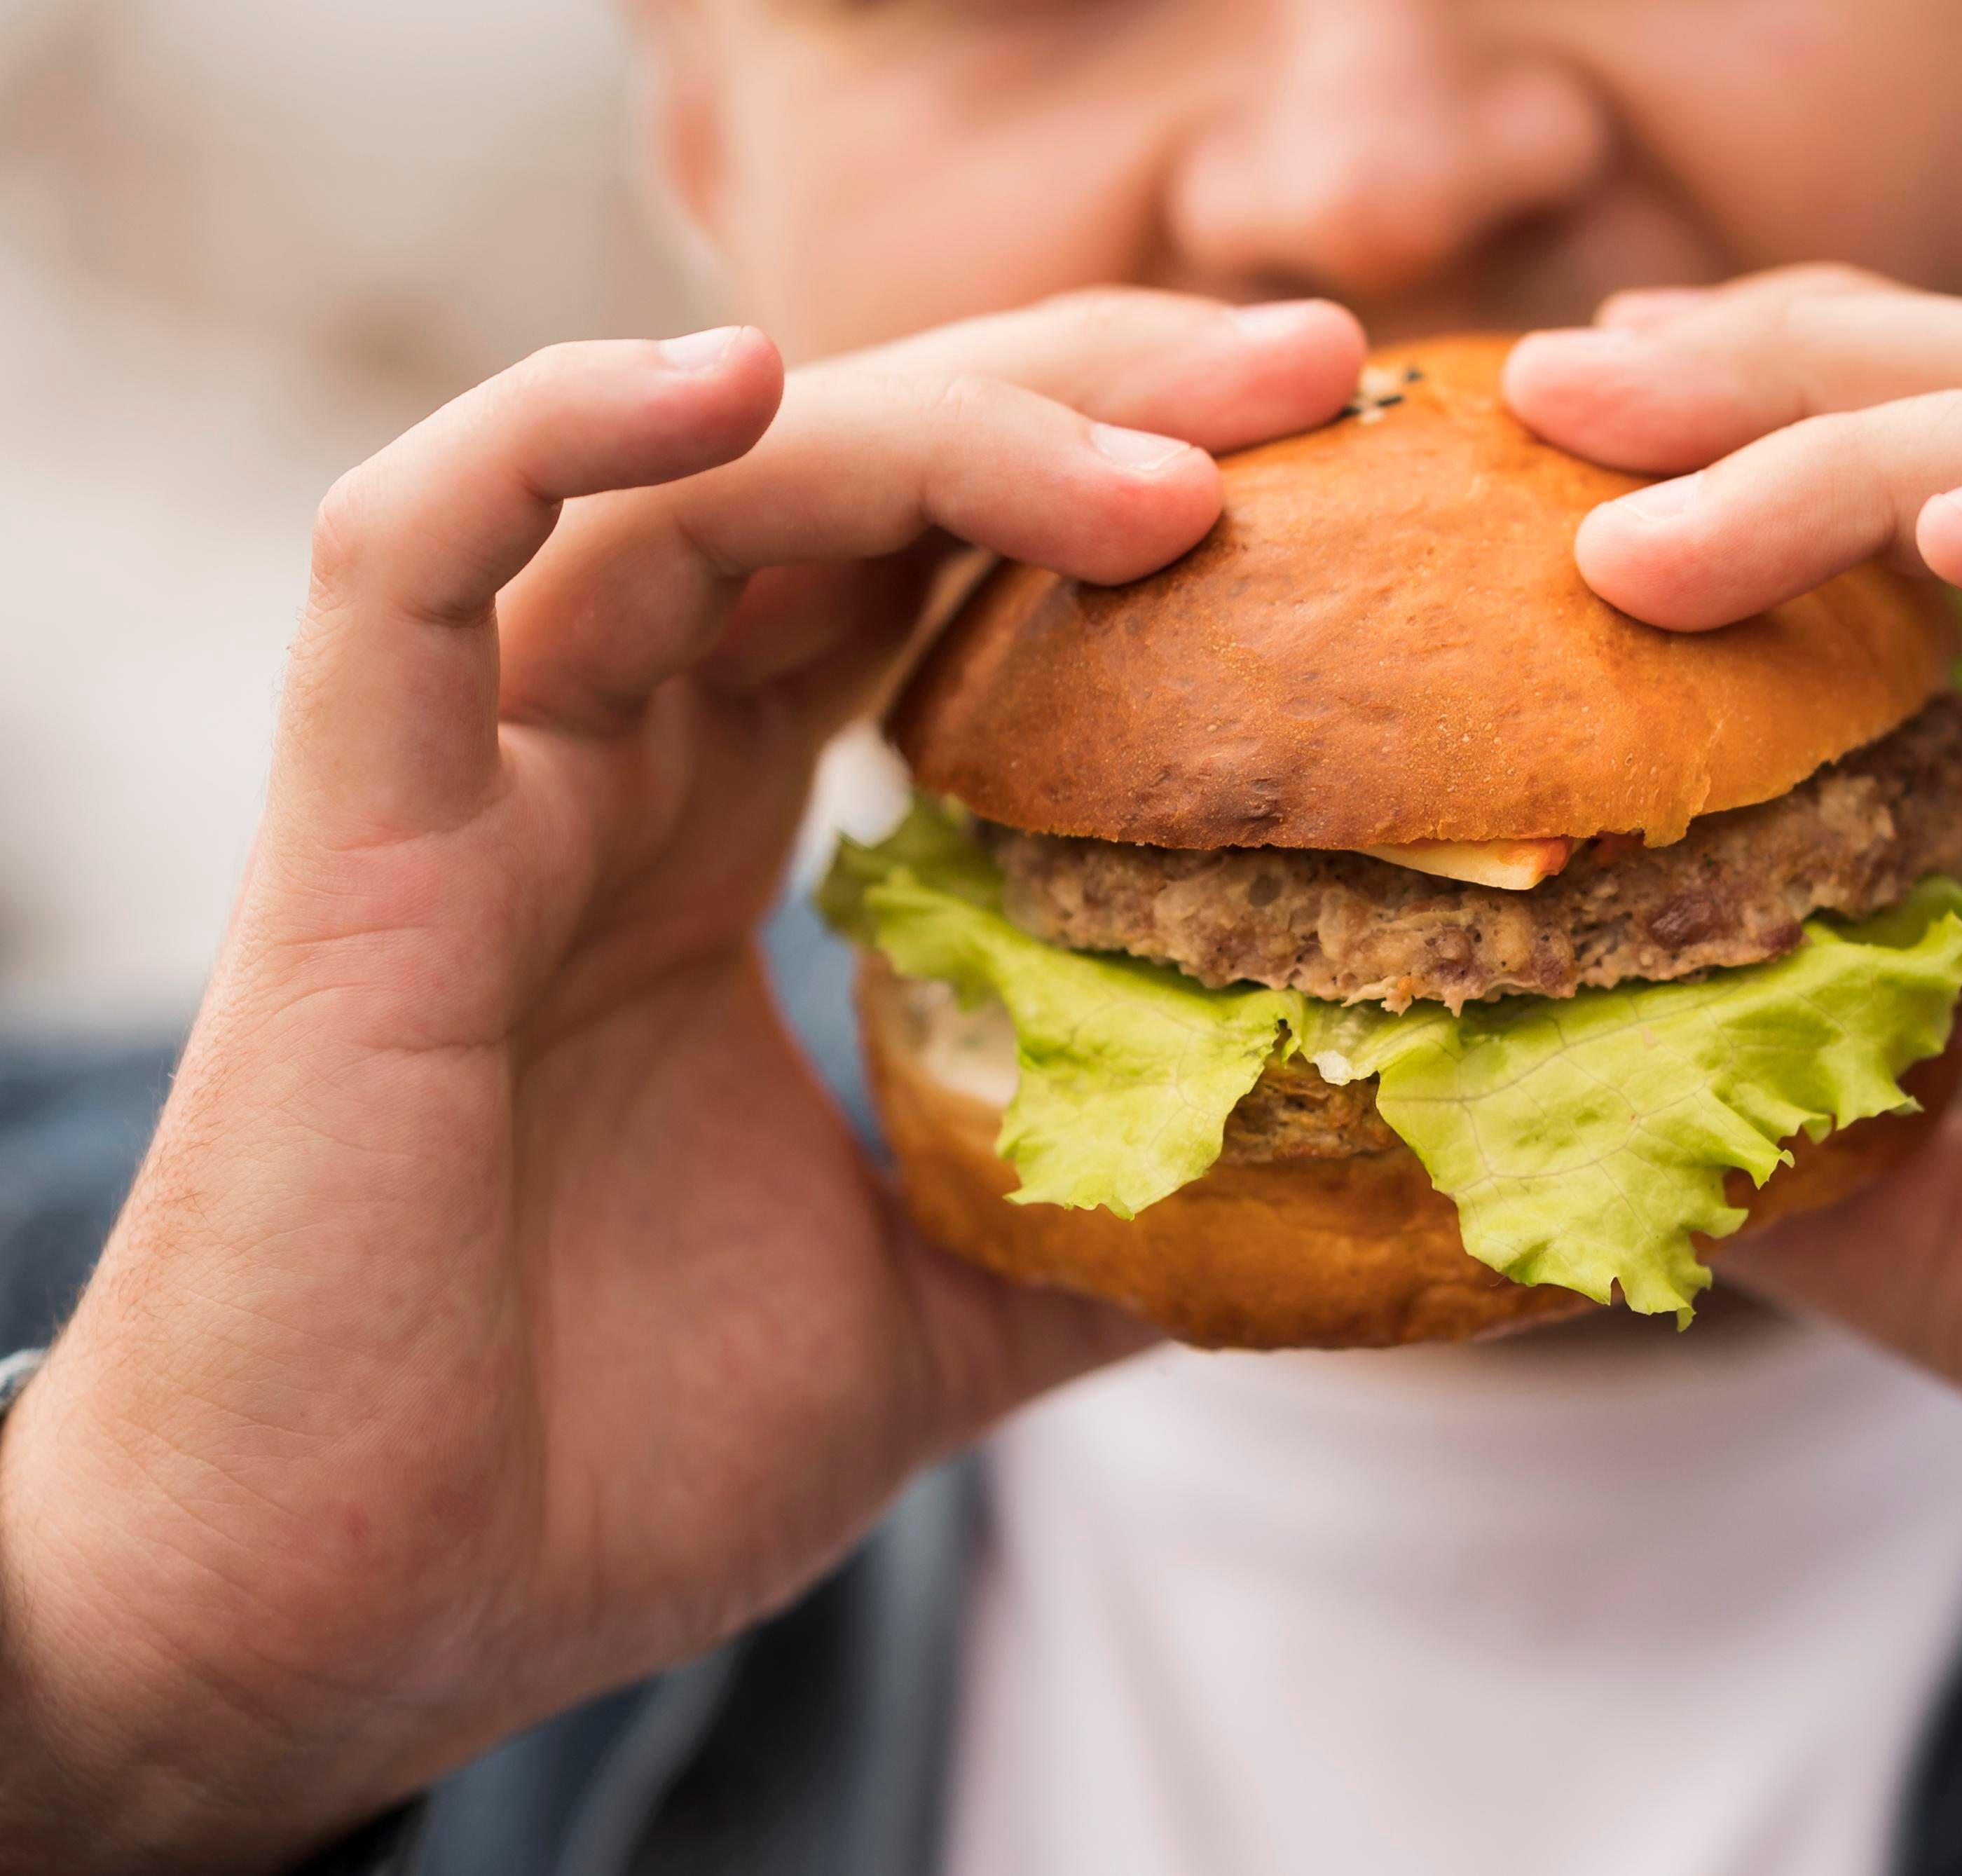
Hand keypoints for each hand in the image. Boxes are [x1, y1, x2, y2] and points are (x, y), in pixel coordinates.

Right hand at [0, 291, 1365, 1872]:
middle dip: (1078, 395)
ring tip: (1161, 457)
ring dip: (930, 430)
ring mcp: (477, 786)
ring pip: (683, 489)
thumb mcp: (927, 1319)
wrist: (353, 1629)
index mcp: (715, 839)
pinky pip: (408, 561)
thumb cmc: (595, 1469)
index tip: (1333, 457)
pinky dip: (559, 440)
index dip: (1109, 481)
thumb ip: (1089, 1222)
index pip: (924, 570)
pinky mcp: (357, 842)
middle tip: (1310, 372)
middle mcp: (605, 768)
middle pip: (843, 479)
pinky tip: (742, 388)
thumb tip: (1316, 1197)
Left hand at [1508, 270, 1961, 1873]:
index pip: (1938, 517)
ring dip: (1874, 443)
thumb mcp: (1949, 1240)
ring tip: (1658, 513)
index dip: (1748, 454)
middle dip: (1769, 384)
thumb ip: (1791, 1136)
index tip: (1549, 467)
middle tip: (1560, 392)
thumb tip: (1560, 1096)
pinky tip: (1960, 533)